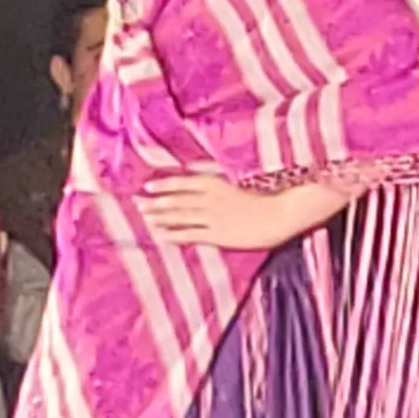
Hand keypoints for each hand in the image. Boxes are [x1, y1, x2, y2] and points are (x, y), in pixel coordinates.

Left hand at [139, 174, 332, 251]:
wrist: (281, 213)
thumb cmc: (268, 196)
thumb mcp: (242, 182)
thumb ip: (221, 183)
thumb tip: (205, 181)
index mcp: (216, 183)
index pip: (182, 182)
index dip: (164, 184)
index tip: (147, 186)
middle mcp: (209, 199)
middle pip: (176, 200)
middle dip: (155, 202)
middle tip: (137, 204)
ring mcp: (212, 218)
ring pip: (179, 216)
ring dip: (160, 217)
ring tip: (145, 218)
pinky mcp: (217, 235)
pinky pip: (189, 234)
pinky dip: (173, 235)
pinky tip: (161, 236)